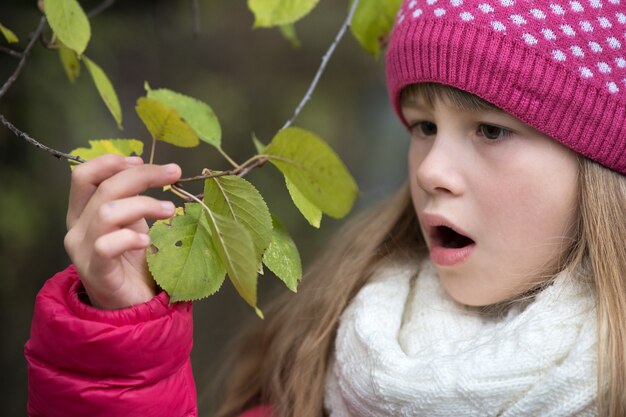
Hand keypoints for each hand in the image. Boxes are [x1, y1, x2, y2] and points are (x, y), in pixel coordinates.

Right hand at [64, 155, 180, 308]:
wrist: (130, 305)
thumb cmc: (132, 261)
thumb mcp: (131, 222)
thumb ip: (131, 199)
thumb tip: (147, 167)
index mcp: (82, 212)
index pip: (83, 175)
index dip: (111, 162)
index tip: (140, 160)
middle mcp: (77, 229)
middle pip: (103, 188)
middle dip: (142, 175)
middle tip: (174, 173)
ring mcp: (83, 251)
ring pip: (106, 213)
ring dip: (143, 204)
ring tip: (169, 210)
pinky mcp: (97, 272)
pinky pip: (107, 246)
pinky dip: (130, 238)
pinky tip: (148, 241)